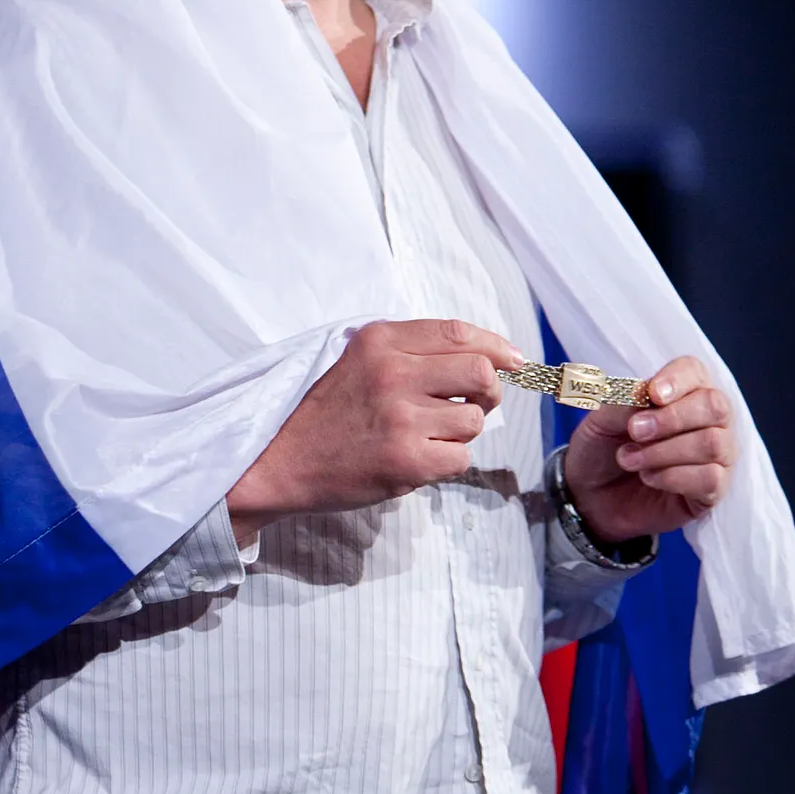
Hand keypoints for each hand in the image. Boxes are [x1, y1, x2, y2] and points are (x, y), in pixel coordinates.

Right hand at [227, 318, 525, 544]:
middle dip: (490, 391)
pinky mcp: (406, 459)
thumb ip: (411, 350)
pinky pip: (460, 457)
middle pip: (481, 372)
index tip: (514, 361)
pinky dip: (447, 461)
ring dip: (460, 431)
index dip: (496, 346)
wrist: (279, 460)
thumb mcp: (359, 360)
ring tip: (428, 435)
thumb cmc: (325, 411)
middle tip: (473, 403)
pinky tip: (418, 458)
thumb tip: (490, 355)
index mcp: (380, 341)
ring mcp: (400, 417)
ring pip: (474, 419)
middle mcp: (392, 372)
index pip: (458, 332)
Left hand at [562, 355, 738, 542]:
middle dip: (672, 418)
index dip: (677, 380)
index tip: (652, 394)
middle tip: (634, 431)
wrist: (591, 497)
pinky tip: (648, 477)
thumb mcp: (600, 420)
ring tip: (629, 459)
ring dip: (664, 451)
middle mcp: (708, 420)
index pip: (694, 371)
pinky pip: (710, 478)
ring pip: (712, 443)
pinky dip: (673, 477)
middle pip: (715, 406)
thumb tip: (645, 393)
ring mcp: (717, 456)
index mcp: (681, 391)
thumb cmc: (601, 449)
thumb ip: (623, 402)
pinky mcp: (714, 490)